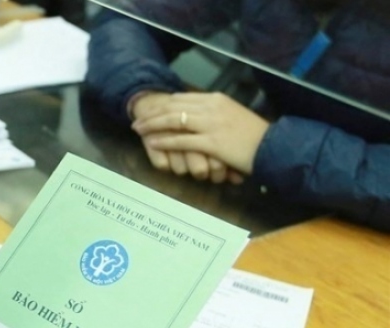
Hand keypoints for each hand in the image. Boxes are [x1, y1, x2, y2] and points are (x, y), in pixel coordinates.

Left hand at [132, 92, 269, 174]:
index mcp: (215, 99)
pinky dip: (165, 141)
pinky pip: (181, 140)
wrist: (272, 147)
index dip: (162, 104)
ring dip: (152, 125)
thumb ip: (213, 113)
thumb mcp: (231, 116)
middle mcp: (211, 107)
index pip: (181, 98)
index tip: (149, 109)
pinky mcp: (211, 142)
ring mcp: (211, 124)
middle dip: (152, 112)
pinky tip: (152, 142)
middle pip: (173, 106)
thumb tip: (196, 115)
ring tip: (138, 130)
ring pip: (173, 120)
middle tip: (137, 119)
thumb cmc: (252, 135)